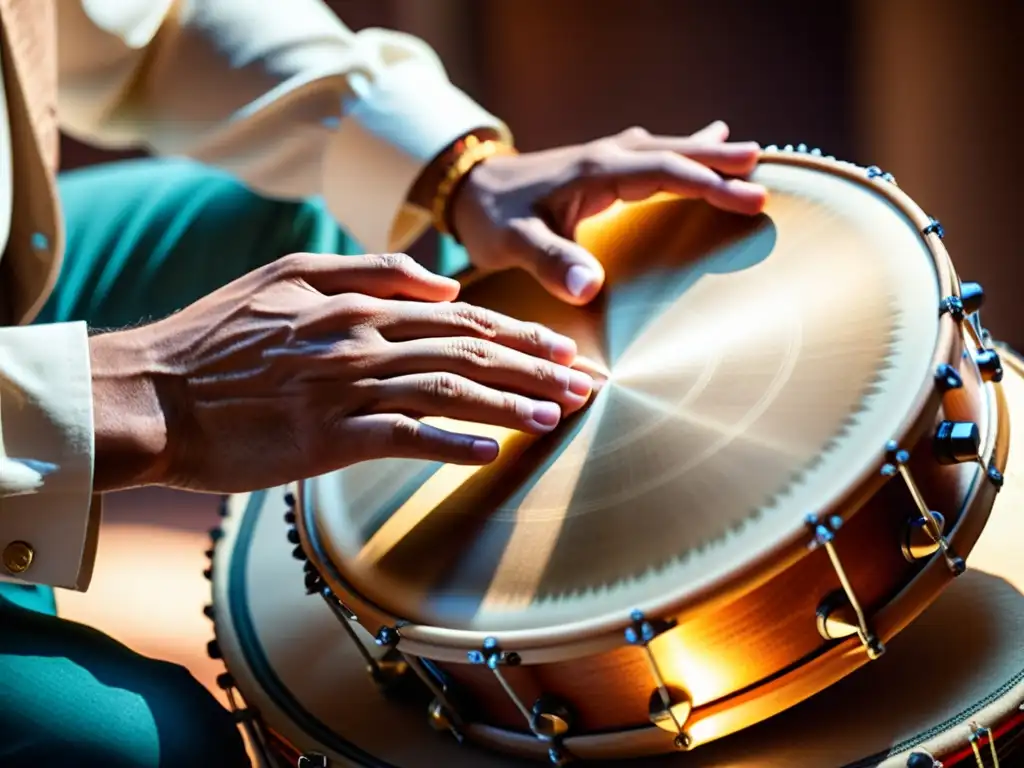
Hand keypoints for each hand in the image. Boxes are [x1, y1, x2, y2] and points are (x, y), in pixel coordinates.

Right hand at [89, 253, 592, 493]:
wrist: (149, 393)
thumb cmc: (213, 337)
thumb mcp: (284, 276)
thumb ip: (368, 271)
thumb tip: (441, 282)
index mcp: (355, 303)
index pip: (459, 317)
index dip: (518, 334)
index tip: (564, 350)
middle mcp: (360, 340)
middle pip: (468, 351)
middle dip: (534, 368)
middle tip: (586, 385)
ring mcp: (345, 389)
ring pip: (448, 390)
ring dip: (510, 405)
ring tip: (558, 418)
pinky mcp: (326, 438)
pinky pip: (403, 438)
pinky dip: (452, 443)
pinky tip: (492, 453)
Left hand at [451, 121, 766, 304]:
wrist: (466, 189)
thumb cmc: (490, 218)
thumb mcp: (512, 243)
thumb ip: (550, 261)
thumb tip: (590, 287)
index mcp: (594, 174)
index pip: (662, 172)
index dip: (707, 184)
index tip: (749, 198)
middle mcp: (604, 159)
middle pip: (672, 153)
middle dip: (718, 162)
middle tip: (763, 171)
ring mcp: (603, 161)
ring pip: (665, 150)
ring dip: (705, 153)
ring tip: (747, 154)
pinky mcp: (599, 170)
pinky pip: (651, 155)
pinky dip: (681, 152)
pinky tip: (703, 140)